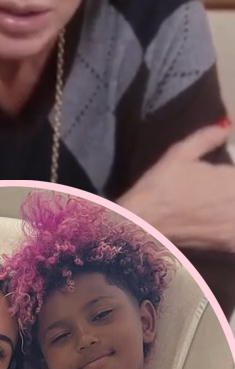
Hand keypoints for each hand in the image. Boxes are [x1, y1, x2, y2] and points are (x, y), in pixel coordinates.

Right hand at [118, 122, 234, 252]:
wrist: (143, 222)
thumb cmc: (160, 185)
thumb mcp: (179, 154)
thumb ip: (207, 138)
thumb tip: (227, 125)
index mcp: (232, 178)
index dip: (230, 177)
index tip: (226, 178)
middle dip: (230, 189)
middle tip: (221, 188)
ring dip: (231, 206)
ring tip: (221, 203)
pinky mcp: (229, 243)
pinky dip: (231, 228)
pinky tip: (224, 221)